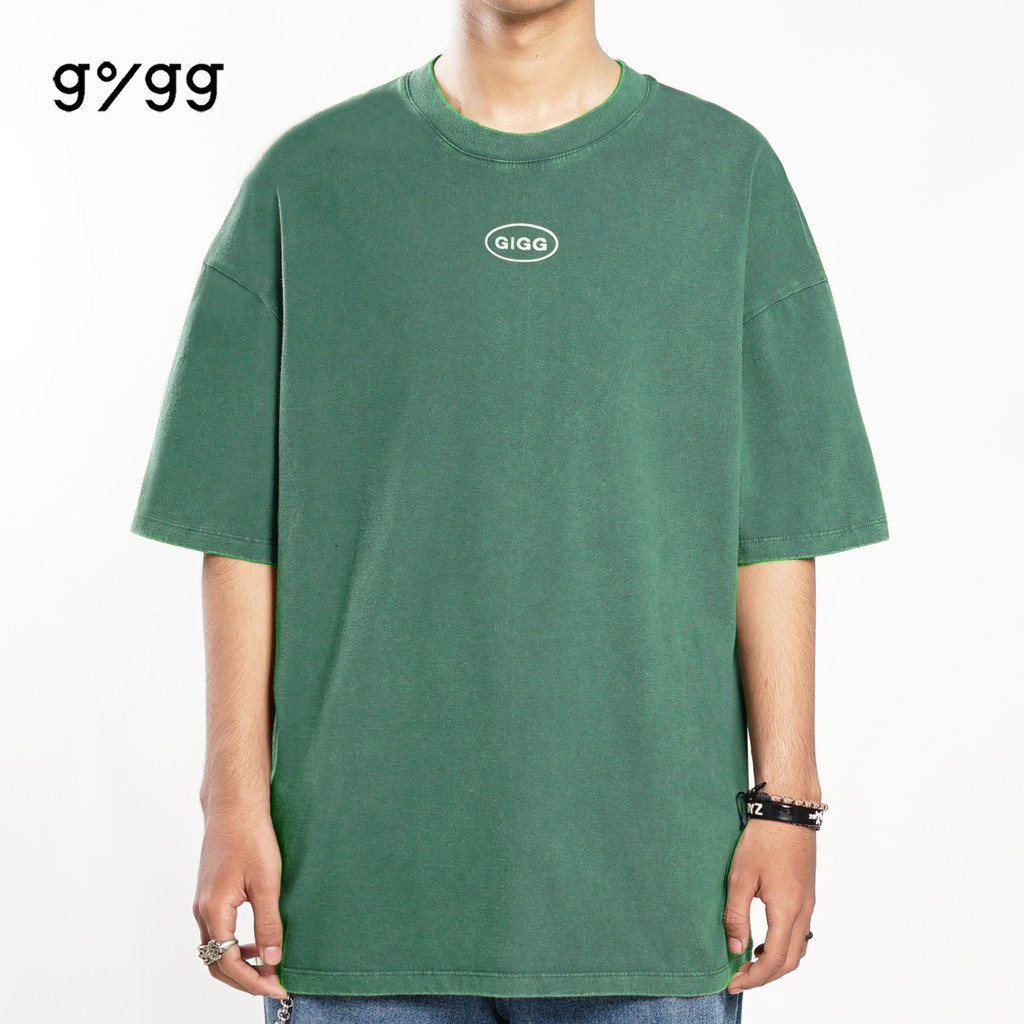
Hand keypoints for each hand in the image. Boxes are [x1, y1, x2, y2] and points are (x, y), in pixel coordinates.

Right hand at [193, 807, 288, 998]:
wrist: (234, 805)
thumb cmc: (251, 836)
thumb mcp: (267, 881)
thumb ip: (268, 922)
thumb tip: (272, 959)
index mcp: (214, 911)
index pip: (229, 963)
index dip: (254, 980)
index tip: (279, 986)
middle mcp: (202, 910)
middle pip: (216, 963)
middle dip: (244, 979)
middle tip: (274, 983)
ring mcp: (202, 902)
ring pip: (214, 949)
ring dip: (238, 963)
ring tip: (267, 966)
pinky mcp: (209, 893)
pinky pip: (216, 932)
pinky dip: (234, 945)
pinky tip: (256, 940)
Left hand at [722, 818, 815, 993]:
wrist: (788, 811)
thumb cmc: (763, 839)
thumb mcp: (740, 876)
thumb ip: (736, 915)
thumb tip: (735, 949)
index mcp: (787, 909)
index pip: (774, 960)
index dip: (753, 977)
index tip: (732, 983)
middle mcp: (803, 911)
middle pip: (790, 961)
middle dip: (765, 976)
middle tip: (739, 978)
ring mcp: (808, 903)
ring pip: (798, 948)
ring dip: (776, 962)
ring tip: (749, 963)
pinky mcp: (807, 894)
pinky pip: (800, 932)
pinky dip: (783, 945)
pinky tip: (764, 939)